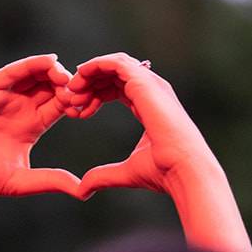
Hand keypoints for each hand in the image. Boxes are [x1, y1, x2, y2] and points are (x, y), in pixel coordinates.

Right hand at [0, 54, 81, 200]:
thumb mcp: (22, 180)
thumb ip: (51, 180)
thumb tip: (84, 190)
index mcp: (30, 126)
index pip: (59, 106)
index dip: (75, 102)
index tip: (90, 106)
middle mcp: (18, 107)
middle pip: (50, 86)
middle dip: (68, 84)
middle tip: (82, 88)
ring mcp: (3, 96)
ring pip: (35, 75)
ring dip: (54, 72)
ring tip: (68, 77)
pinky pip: (14, 71)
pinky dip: (32, 64)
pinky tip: (50, 62)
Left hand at [60, 53, 218, 197]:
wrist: (183, 168)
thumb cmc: (163, 171)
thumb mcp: (126, 172)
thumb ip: (103, 175)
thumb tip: (83, 188)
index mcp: (149, 106)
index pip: (118, 89)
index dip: (94, 97)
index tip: (76, 113)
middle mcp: (151, 90)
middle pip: (113, 75)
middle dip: (88, 85)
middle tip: (69, 100)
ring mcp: (149, 84)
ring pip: (113, 64)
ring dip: (88, 74)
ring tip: (71, 91)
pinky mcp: (144, 82)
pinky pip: (115, 62)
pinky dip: (94, 66)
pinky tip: (79, 81)